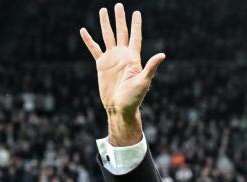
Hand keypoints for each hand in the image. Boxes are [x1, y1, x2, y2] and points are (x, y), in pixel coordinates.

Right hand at [80, 4, 164, 144]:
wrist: (120, 107)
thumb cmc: (134, 97)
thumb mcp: (144, 81)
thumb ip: (151, 67)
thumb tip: (162, 55)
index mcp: (134, 58)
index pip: (135, 37)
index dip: (136, 25)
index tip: (136, 12)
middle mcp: (123, 56)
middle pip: (121, 32)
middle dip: (120, 19)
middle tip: (118, 5)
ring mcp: (112, 59)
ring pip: (107, 37)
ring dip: (105, 24)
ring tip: (103, 10)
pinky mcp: (101, 65)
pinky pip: (94, 49)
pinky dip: (89, 40)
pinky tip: (84, 30)